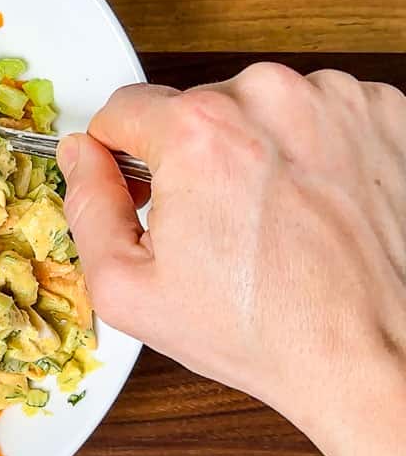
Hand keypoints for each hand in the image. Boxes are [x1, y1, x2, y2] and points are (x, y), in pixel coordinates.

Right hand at [57, 62, 405, 455]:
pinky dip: (311, 151)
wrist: (377, 358)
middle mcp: (267, 97)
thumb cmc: (264, 331)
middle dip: (193, 156)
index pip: (123, 108)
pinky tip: (316, 206)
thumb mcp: (129, 290)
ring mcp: (334, 100)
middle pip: (194, 108)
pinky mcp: (384, 112)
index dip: (122, 157)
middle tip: (216, 225)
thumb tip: (80, 156)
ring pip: (258, 109)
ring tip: (274, 219)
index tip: (146, 194)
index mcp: (197, 131)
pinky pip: (318, 115)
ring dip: (256, 150)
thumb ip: (87, 207)